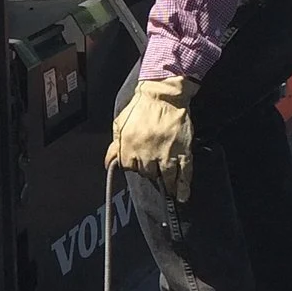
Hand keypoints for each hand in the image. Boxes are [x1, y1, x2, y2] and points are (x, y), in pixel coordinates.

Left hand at [108, 75, 197, 202]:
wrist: (163, 94)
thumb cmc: (141, 107)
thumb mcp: (120, 124)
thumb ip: (114, 147)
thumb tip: (108, 164)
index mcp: (128, 147)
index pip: (128, 167)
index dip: (132, 164)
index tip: (137, 162)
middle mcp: (146, 153)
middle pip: (146, 173)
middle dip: (148, 170)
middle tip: (153, 165)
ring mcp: (165, 153)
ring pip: (164, 177)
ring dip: (166, 185)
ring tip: (168, 191)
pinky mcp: (182, 151)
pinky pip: (183, 173)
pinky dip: (182, 186)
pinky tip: (182, 196)